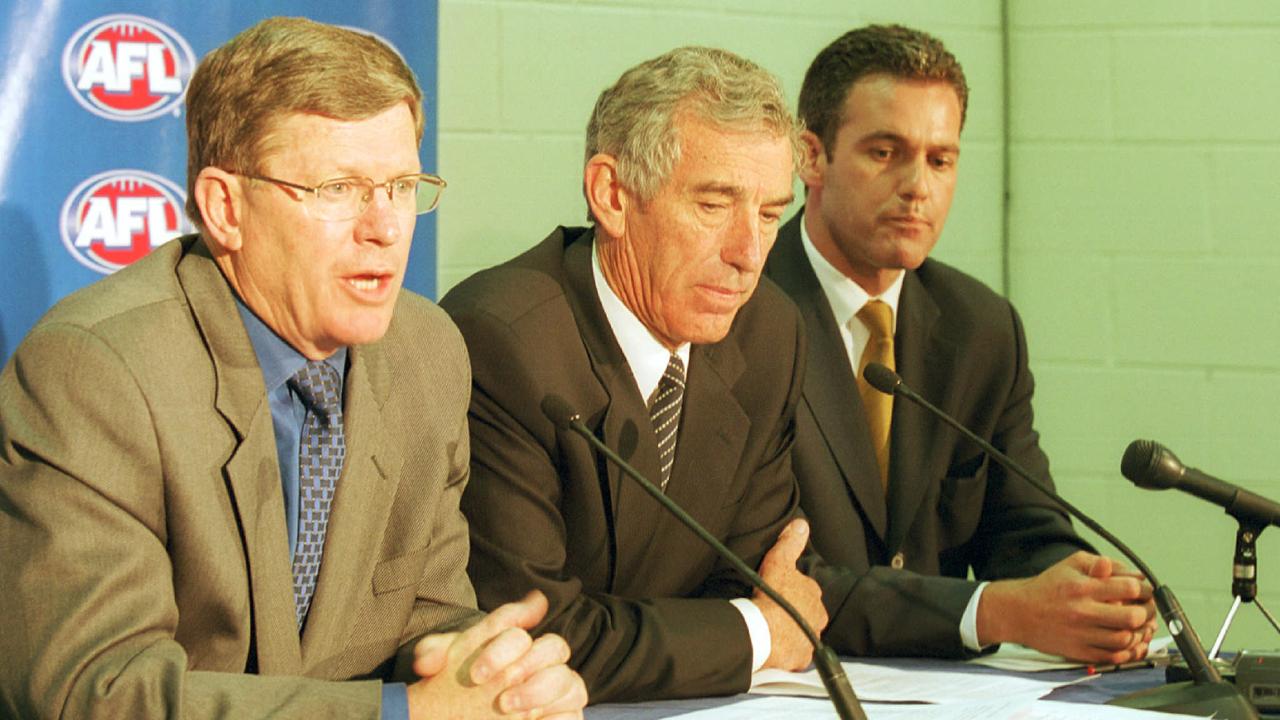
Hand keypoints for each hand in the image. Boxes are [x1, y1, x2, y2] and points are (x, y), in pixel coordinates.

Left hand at [406, 590, 586, 718]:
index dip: (501, 648)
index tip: (476, 674)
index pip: (518, 628)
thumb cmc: (458, 688)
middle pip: (554, 646)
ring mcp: (558, 688)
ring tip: (508, 707)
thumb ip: (431, 659)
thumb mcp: (440, 671)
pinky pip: (574, 714)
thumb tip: (429, 662)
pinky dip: (556, 718)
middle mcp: (541, 660)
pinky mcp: (565, 716)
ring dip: (540, 692)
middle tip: (498, 690)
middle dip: (528, 664)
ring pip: (570, 680)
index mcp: (514, 640)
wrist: (464, 715)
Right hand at [752, 518, 826, 670]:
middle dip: (795, 613)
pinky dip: (786, 649)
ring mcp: (810, 640)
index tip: (779, 592)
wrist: (764, 631)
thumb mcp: (779, 562)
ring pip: (802, 634)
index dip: (793, 591)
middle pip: (807, 614)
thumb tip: (801, 524)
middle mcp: (818, 618)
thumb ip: (790, 543)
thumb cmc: (772, 596)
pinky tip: (774, 645)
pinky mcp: (800, 658)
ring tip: (773, 629)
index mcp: (814, 596)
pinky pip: (795, 653)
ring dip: (791, 632)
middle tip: (775, 611)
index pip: (807, 591)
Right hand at [977, 551, 1156, 663]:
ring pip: (1126, 639)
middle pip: (1133, 617)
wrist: (1019, 612)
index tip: (1144, 590)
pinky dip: (1127, 650)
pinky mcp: (1080, 652)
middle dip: (1147, 612)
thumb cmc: (1048, 587)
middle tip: (1146, 609)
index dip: (1145, 589)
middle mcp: (1083, 612)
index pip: (1130, 588)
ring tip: (1138, 625)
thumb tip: (1130, 572)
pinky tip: (1127, 640)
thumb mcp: (1071, 564)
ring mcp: (1082, 635)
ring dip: (1139, 633)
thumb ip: (1102, 564)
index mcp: (1083, 587)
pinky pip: (1113, 657)